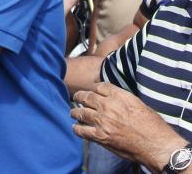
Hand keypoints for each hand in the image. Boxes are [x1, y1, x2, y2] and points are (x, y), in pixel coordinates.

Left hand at [72, 83, 186, 170]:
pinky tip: (75, 128)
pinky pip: (82, 130)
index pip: (100, 86)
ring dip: (75, 112)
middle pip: (86, 96)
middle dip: (80, 97)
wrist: (158, 146)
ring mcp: (102, 120)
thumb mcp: (139, 105)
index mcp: (120, 96)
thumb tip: (114, 99)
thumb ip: (123, 100)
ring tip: (73, 113)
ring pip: (80, 112)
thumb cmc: (154, 126)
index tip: (91, 91)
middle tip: (77, 98)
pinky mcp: (100, 136)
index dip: (94, 88)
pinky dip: (77, 129)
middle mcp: (108, 106)